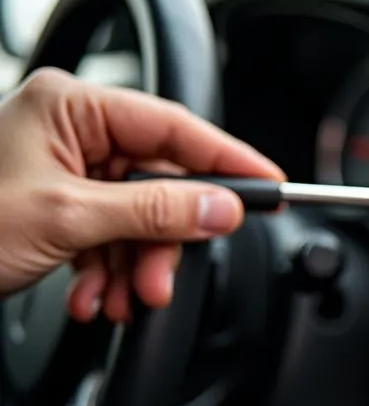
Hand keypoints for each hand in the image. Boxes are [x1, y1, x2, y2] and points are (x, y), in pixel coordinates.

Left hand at [0, 67, 283, 322]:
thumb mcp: (68, 219)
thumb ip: (156, 212)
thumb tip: (223, 209)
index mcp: (71, 106)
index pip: (175, 127)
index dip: (228, 161)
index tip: (270, 187)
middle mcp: (72, 129)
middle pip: (159, 181)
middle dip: (162, 241)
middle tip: (161, 282)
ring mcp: (65, 167)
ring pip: (139, 216)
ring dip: (135, 266)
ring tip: (117, 299)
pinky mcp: (60, 202)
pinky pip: (111, 234)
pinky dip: (109, 270)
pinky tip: (92, 295)